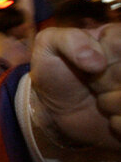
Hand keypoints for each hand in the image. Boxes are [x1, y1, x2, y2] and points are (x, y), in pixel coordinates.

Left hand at [30, 24, 120, 159]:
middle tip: (91, 82)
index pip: (118, 43)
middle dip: (103, 81)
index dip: (100, 57)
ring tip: (99, 98)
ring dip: (109, 103)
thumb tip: (96, 61)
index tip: (86, 64)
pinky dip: (117, 123)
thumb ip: (68, 39)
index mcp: (118, 38)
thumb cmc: (55, 71)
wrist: (57, 110)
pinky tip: (108, 117)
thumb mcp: (48, 45)